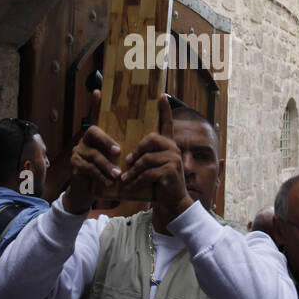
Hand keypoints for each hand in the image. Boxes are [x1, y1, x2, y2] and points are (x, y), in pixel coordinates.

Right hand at [64, 89, 121, 213]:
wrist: (89, 191)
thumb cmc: (108, 172)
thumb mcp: (117, 160)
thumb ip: (126, 148)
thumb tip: (149, 136)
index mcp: (97, 135)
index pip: (95, 116)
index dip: (95, 105)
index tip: (98, 91)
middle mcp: (85, 139)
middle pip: (93, 133)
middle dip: (107, 142)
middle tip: (118, 152)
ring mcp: (78, 151)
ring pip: (93, 155)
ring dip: (106, 166)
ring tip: (118, 175)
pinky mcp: (75, 165)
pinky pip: (88, 168)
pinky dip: (100, 175)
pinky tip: (108, 182)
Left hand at [119, 97, 191, 215]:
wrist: (173, 202)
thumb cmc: (160, 185)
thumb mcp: (152, 168)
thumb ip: (144, 158)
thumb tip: (127, 157)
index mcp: (169, 145)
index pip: (167, 124)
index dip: (165, 110)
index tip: (161, 95)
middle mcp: (174, 149)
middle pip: (150, 139)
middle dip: (136, 151)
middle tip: (127, 162)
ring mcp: (174, 159)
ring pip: (146, 159)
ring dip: (133, 171)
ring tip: (125, 179)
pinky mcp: (170, 171)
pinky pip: (148, 173)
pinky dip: (137, 180)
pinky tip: (131, 186)